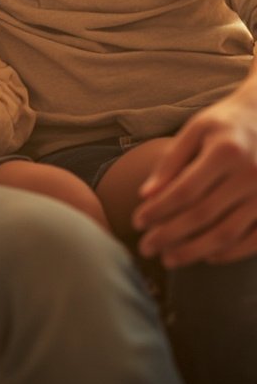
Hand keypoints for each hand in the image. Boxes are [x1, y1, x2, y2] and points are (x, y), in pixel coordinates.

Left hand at [133, 94, 256, 265]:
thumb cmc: (227, 124)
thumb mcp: (196, 129)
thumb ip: (171, 161)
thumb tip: (146, 196)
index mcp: (226, 151)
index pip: (184, 191)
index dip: (158, 210)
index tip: (137, 222)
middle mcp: (250, 174)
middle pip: (202, 215)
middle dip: (169, 235)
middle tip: (146, 247)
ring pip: (226, 234)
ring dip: (194, 251)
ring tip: (168, 259)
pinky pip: (252, 241)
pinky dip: (228, 254)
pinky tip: (206, 257)